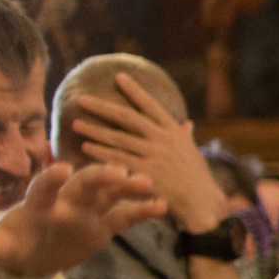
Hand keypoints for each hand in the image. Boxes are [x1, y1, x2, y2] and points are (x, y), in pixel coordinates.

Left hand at [0, 162, 165, 276]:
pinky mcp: (104, 225)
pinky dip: (142, 211)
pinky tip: (162, 206)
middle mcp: (67, 200)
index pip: (44, 187)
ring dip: (126, 186)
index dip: (51, 179)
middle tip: (116, 170)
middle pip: (83, 184)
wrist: (33, 251)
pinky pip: (125, 216)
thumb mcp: (2, 248)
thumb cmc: (15, 244)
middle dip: (98, 176)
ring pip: (109, 194)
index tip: (62, 169)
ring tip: (146, 181)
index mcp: (40, 203)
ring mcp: (88, 211)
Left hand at [69, 72, 226, 233]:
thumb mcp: (193, 152)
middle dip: (103, 106)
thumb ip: (185, 136)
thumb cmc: (197, 178)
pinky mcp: (145, 173)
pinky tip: (85, 147)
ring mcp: (154, 156)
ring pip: (118, 138)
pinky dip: (101, 152)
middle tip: (82, 98)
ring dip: (94, 129)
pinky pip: (118, 159)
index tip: (119, 77)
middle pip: (127, 117)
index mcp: (173, 131)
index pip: (151, 105)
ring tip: (76, 123)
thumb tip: (187, 122)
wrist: (203, 202)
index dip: (134, 90)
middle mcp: (163, 140)